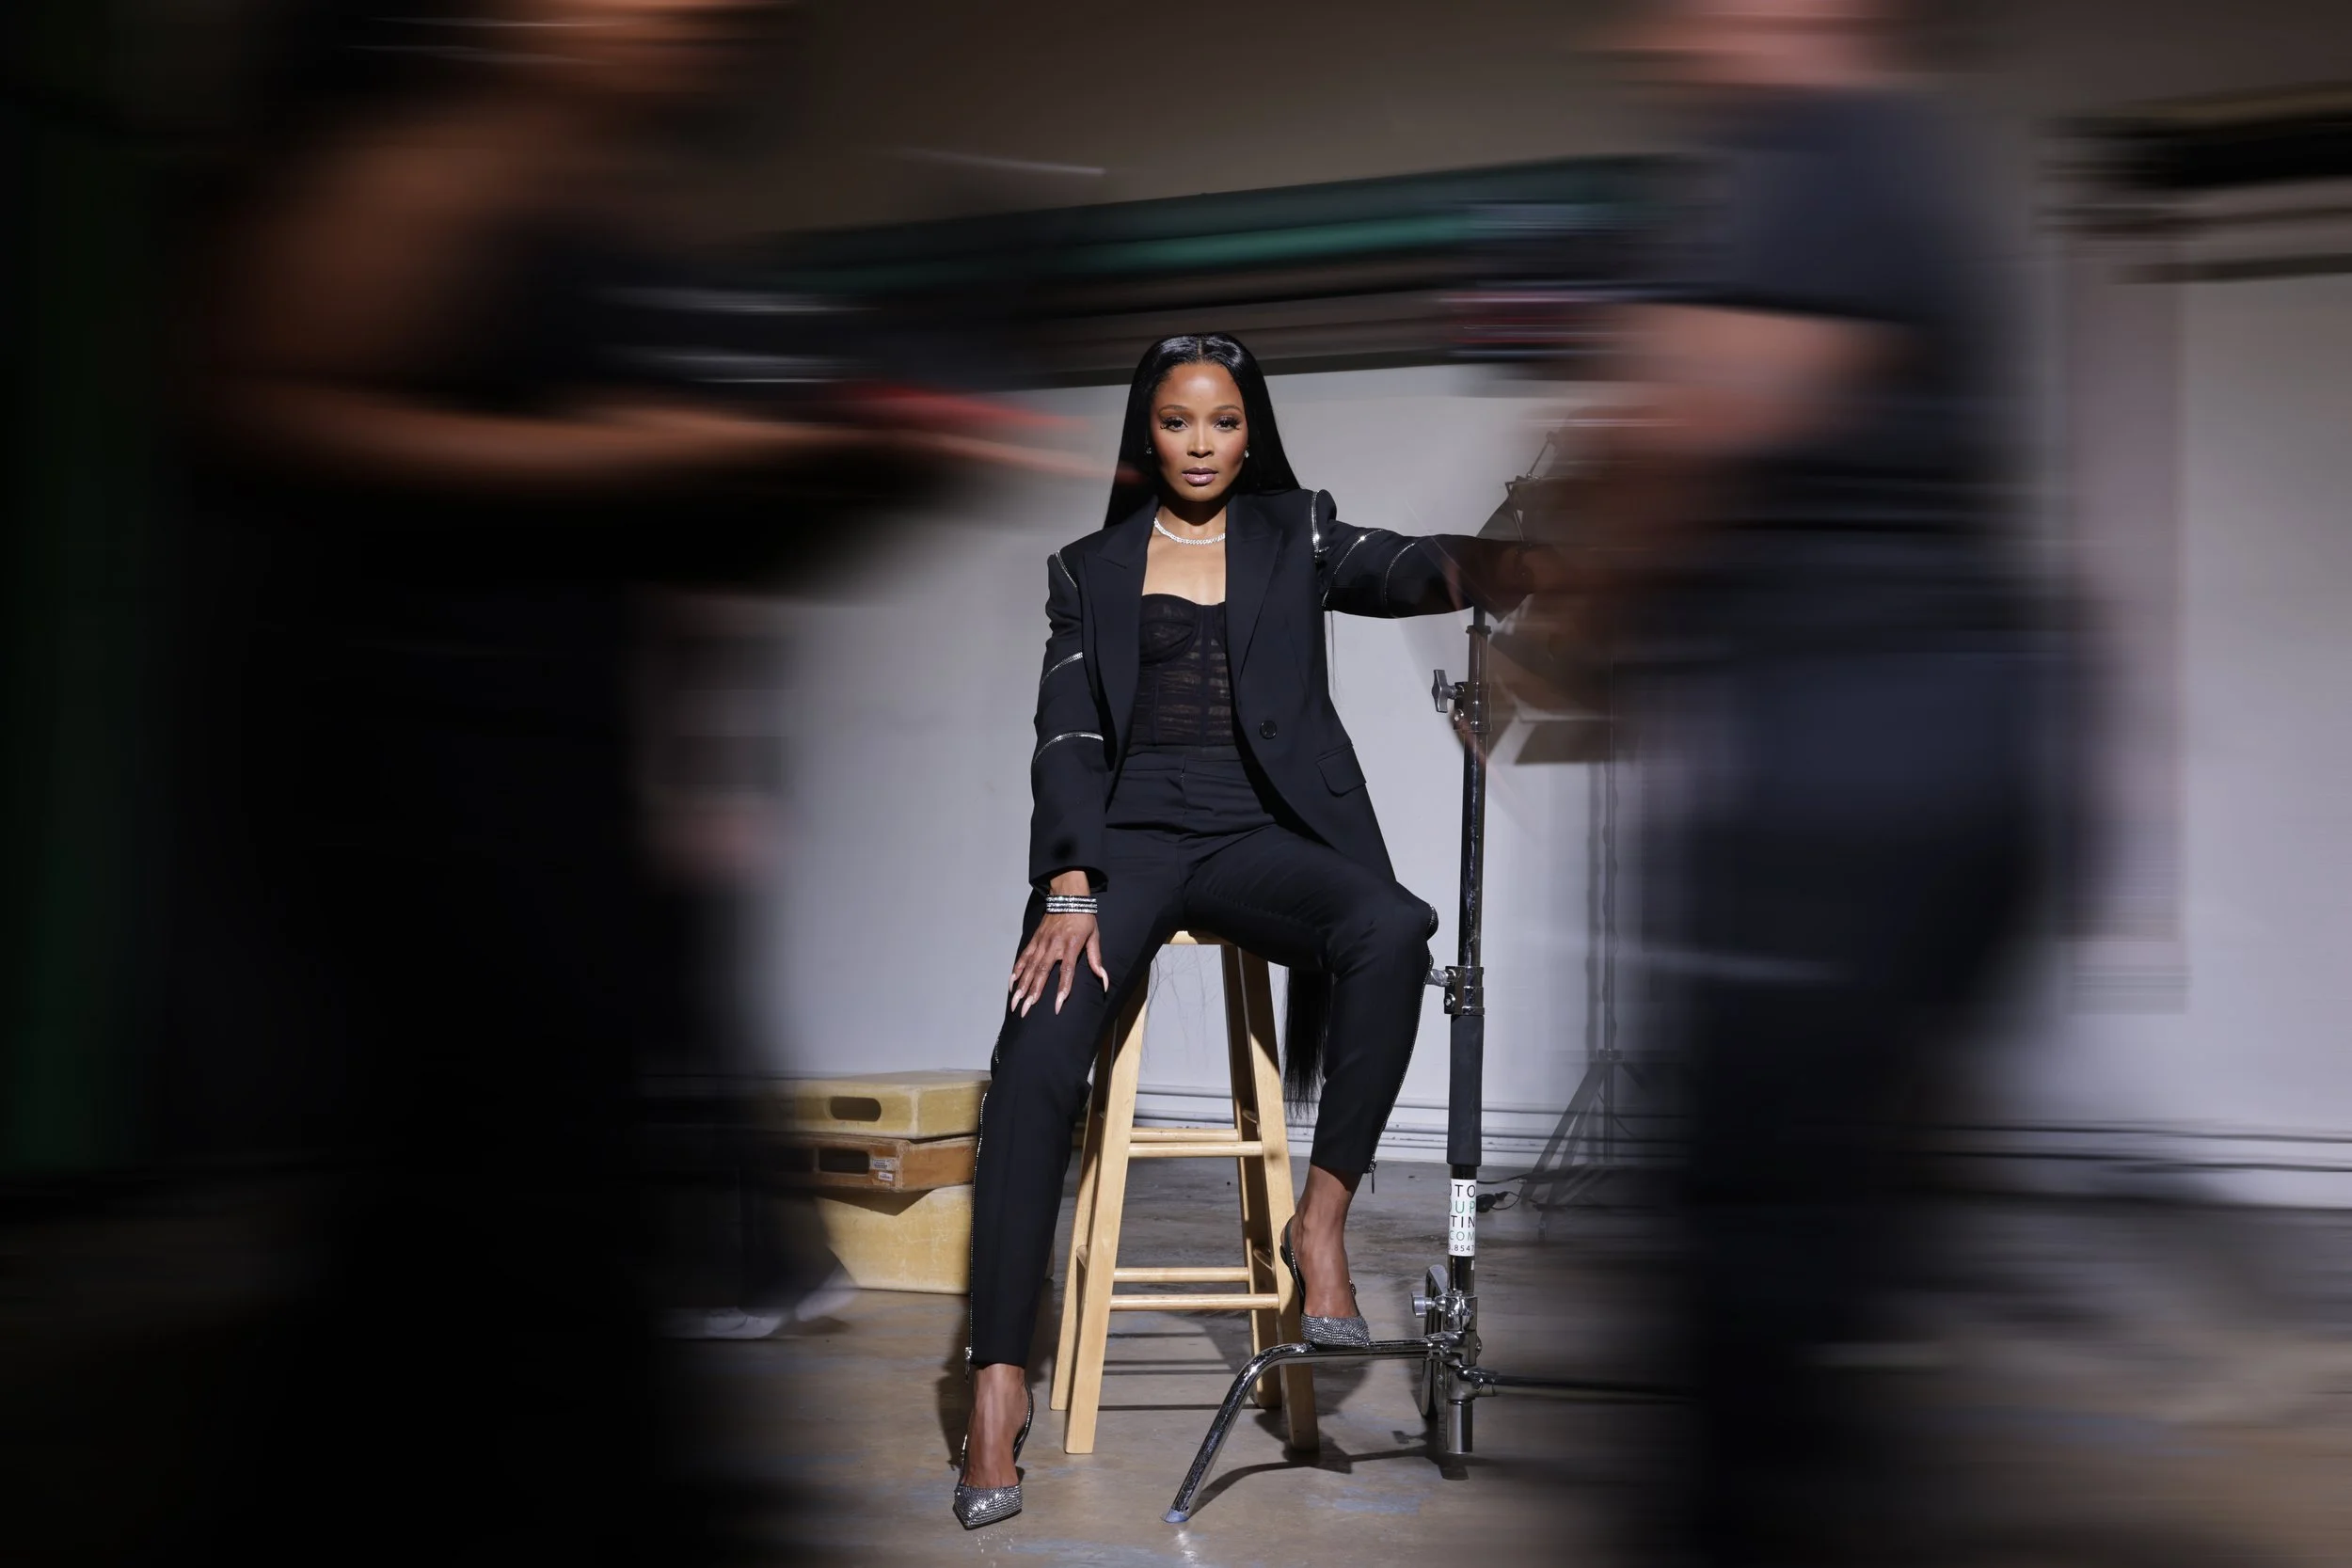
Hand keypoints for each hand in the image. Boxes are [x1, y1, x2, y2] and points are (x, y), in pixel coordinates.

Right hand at [1009, 881, 1108, 1016]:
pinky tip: (1011, 983)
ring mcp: (1041, 943)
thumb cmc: (1084, 919)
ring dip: (1021, 986)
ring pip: (1029, 968)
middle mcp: (1054, 946)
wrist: (1068, 897)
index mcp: (1071, 946)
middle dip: (1032, 994)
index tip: (1057, 1006)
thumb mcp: (1094, 937)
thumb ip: (1096, 960)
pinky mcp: (1034, 939)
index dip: (1062, 989)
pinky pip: (1023, 957)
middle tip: (1025, 1011)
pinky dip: (1017, 970)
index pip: (1066, 972)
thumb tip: (1104, 982)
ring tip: (1015, 1002)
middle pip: (1042, 973)